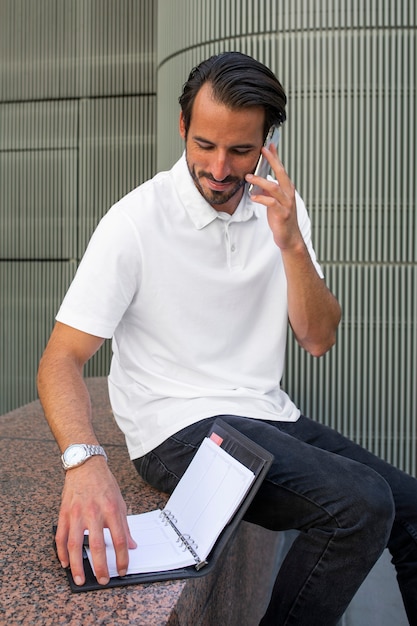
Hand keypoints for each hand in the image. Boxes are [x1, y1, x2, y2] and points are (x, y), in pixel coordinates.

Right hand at [55, 456, 136, 585]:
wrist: (86, 465)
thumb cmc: (104, 483)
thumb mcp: (120, 502)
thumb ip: (125, 525)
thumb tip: (131, 545)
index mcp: (112, 509)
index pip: (119, 538)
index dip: (122, 557)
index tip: (122, 570)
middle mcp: (94, 512)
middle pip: (97, 545)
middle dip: (100, 566)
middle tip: (102, 580)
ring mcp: (77, 513)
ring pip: (74, 544)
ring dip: (77, 565)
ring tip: (80, 578)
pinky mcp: (64, 513)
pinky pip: (60, 536)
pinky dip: (61, 552)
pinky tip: (65, 563)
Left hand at [246, 144, 302, 250]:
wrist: (290, 237)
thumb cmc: (281, 219)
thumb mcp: (273, 202)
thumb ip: (267, 191)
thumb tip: (258, 182)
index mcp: (287, 189)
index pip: (281, 169)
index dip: (275, 157)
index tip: (269, 145)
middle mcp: (288, 194)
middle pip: (281, 173)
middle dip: (272, 160)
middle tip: (263, 150)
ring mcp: (287, 203)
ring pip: (274, 187)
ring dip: (260, 181)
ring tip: (248, 177)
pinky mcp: (282, 213)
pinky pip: (271, 203)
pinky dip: (261, 198)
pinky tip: (253, 196)